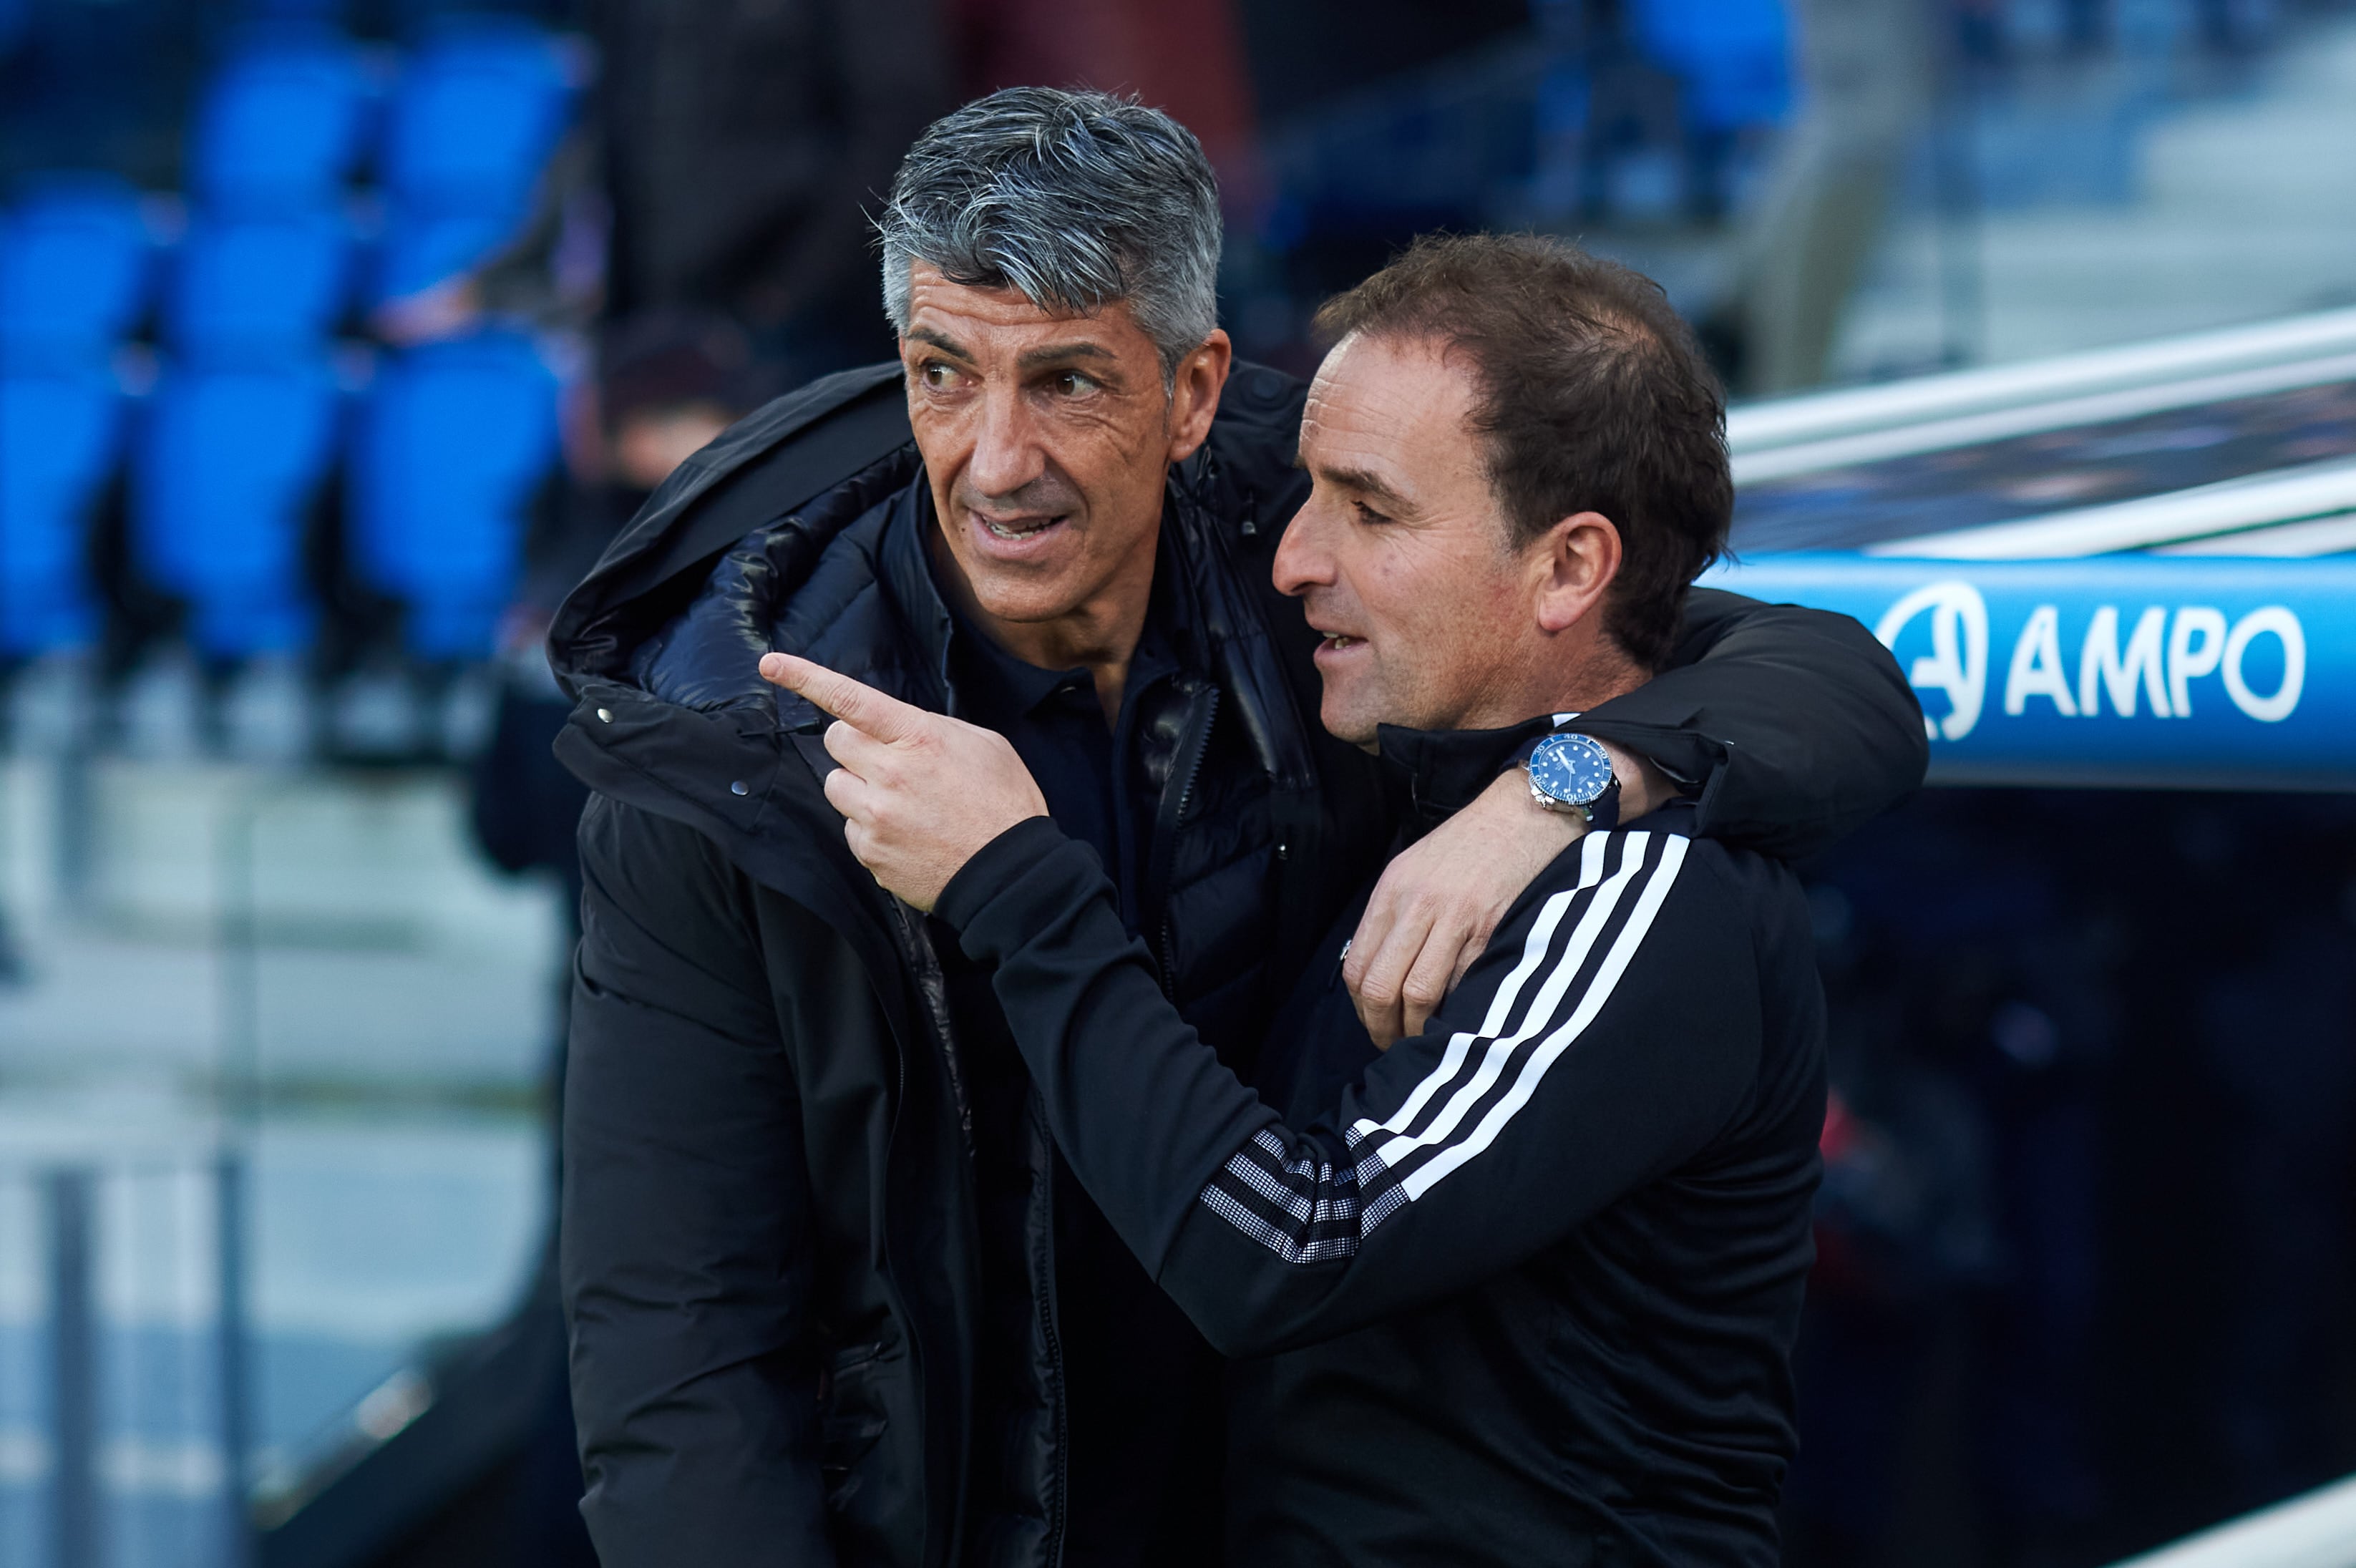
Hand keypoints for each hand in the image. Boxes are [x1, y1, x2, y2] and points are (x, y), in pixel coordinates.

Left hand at [760, 652, 1046, 909]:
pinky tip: (907, 834)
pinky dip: (870, 828)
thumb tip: (897, 729)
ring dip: (858, 786)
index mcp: (919, 738)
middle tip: (889, 761)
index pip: (850, 699)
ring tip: (901, 803)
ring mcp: (876, 817)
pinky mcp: (870, 853)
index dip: (805, 677)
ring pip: (834, 784)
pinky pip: (850, 828)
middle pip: (835, 740)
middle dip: (856, 745)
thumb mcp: (984, 745)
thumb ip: (933, 729)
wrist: (1011, 875)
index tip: (771, 664)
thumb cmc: (1004, 804)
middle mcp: (890, 774)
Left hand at [1343, 741, 1664, 1048]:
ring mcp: (1456, 916)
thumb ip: (1397, 915)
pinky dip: (1459, 1009)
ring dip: (1418, 1029)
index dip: (1361, 1009)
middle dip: (1382, 1028)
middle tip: (1394, 1047)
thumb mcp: (1418, 867)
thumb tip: (1381, 973)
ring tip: (1426, 1041)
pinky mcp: (1493, 926)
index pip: (1358, 966)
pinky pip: (1465, 982)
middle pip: (1381, 986)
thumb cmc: (1473, 843)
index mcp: (1393, 889)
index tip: (1374, 1027)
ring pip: (1419, 992)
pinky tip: (1461, 1018)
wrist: (1528, 810)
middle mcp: (1418, 903)